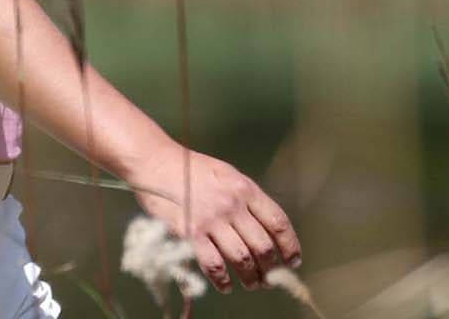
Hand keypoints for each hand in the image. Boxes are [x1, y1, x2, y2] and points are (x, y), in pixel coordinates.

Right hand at [131, 145, 300, 293]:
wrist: (155, 163)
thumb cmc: (190, 169)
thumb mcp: (226, 174)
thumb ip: (246, 198)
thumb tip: (265, 228)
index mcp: (245, 189)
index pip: (278, 222)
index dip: (290, 245)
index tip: (293, 260)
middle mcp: (232, 205)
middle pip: (263, 246)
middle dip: (271, 268)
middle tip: (270, 279)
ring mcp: (211, 220)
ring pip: (242, 259)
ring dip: (251, 277)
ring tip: (252, 284)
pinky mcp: (190, 233)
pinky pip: (214, 265)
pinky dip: (222, 280)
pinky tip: (226, 285)